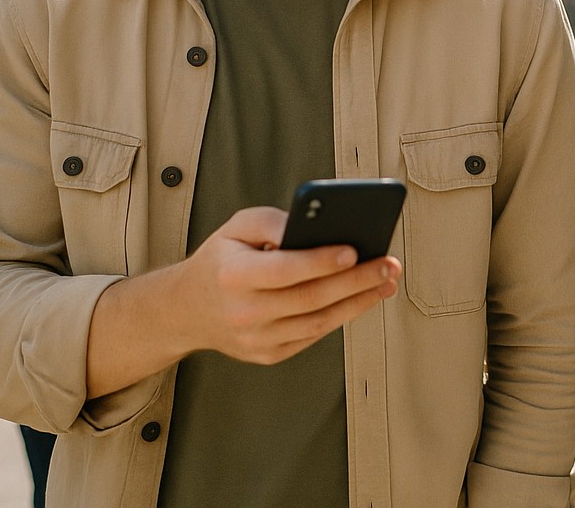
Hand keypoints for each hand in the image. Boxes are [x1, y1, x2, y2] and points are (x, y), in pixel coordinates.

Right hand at [176, 206, 401, 365]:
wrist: (187, 310)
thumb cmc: (222, 259)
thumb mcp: (237, 226)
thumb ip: (273, 220)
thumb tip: (315, 224)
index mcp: (232, 275)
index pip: (284, 269)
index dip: (321, 261)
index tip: (354, 250)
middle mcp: (243, 312)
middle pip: (310, 298)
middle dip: (356, 281)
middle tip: (388, 265)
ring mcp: (256, 339)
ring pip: (318, 322)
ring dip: (359, 302)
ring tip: (387, 282)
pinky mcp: (268, 355)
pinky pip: (313, 336)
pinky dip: (342, 316)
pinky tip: (364, 298)